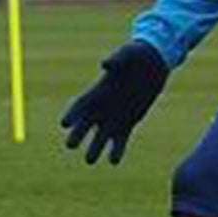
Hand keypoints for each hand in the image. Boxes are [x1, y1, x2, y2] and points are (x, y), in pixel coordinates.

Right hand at [59, 42, 168, 165]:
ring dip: (95, 148)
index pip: (80, 105)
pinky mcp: (129, 123)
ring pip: (101, 136)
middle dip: (78, 135)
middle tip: (71, 145)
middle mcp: (102, 107)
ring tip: (90, 161)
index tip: (64, 124)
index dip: (72, 114)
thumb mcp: (126, 55)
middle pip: (85, 124)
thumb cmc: (136, 55)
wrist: (153, 63)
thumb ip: (116, 60)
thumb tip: (105, 63)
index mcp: (97, 91)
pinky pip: (121, 140)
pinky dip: (117, 150)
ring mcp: (115, 117)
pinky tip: (113, 161)